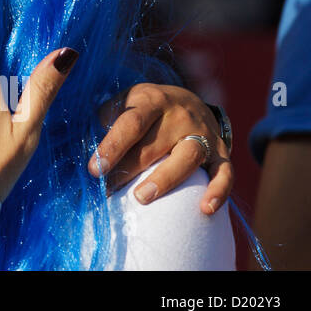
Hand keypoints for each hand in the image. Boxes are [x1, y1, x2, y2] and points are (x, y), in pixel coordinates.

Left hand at [90, 84, 233, 214]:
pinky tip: (205, 210)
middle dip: (128, 170)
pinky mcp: (221, 151)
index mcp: (152, 100)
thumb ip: (108, 118)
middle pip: (154, 146)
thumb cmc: (146, 108)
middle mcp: (180, 116)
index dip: (112, 147)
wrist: (190, 101)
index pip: (131, 124)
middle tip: (108, 191)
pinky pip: (225, 173)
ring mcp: (203, 133)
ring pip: (188, 157)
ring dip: (165, 179)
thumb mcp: (127, 102)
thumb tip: (85, 144)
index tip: (95, 170)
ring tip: (142, 198)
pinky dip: (218, 191)